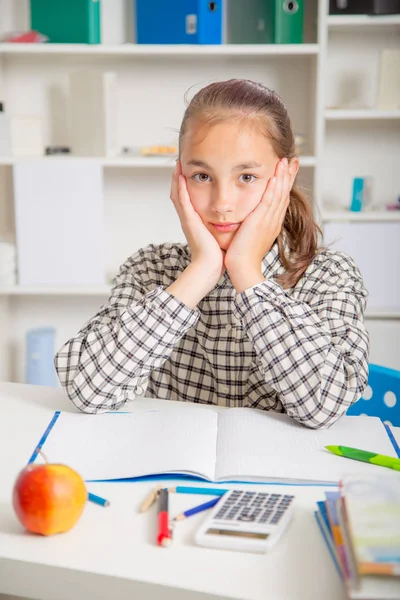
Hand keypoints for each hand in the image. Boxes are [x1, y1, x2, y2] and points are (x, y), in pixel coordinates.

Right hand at [170, 161, 225, 283]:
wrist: (210, 267)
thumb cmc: (217, 255)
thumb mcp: (219, 235)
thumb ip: (221, 226)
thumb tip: (231, 220)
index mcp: (196, 221)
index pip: (189, 198)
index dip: (187, 184)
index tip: (191, 170)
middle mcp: (189, 218)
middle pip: (179, 193)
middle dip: (178, 177)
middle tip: (180, 161)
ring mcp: (187, 219)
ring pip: (177, 193)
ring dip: (176, 178)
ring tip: (177, 162)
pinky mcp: (189, 221)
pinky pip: (182, 201)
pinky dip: (179, 187)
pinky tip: (179, 175)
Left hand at [225, 157, 291, 276]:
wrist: (242, 268)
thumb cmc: (241, 256)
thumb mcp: (250, 236)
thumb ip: (251, 225)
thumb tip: (247, 219)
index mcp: (272, 224)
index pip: (281, 200)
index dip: (285, 184)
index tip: (287, 171)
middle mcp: (274, 221)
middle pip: (284, 194)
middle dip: (288, 176)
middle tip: (292, 161)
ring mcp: (269, 221)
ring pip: (279, 195)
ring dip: (282, 177)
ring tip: (285, 162)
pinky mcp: (261, 222)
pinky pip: (269, 202)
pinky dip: (273, 189)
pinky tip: (275, 177)